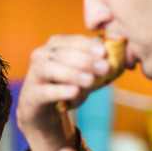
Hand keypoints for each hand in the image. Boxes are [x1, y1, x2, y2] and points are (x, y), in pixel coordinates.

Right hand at [17, 35, 112, 150]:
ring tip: (90, 80)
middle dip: (85, 60)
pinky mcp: (32, 94)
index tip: (104, 52)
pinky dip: (60, 90)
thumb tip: (120, 60)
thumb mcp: (82, 72)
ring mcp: (34, 74)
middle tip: (104, 68)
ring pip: (51, 69)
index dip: (88, 45)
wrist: (41, 109)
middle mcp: (41, 55)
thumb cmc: (65, 85)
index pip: (73, 40)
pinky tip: (74, 92)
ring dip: (73, 73)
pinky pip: (46, 91)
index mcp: (56, 44)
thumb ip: (96, 64)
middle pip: (62, 53)